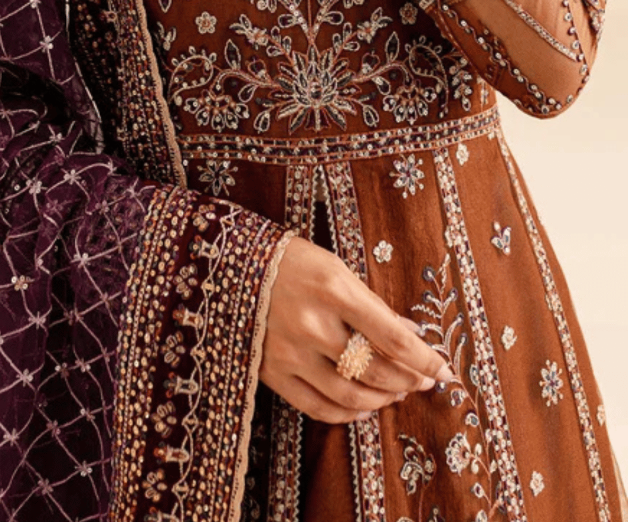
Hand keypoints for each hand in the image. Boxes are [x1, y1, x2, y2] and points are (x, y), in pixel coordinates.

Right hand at [260, 236, 452, 423]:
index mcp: (333, 290)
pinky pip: (318, 407)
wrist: (230, 266)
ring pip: (350, 394)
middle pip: (376, 369)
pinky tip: (362, 405)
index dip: (424, 359)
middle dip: (408, 380)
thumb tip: (411, 336)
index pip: (392, 336)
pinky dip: (347, 412)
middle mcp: (313, 324)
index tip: (445, 370)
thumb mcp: (335, 269)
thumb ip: (371, 305)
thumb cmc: (291, 262)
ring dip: (382, 398)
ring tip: (396, 393)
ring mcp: (291, 352)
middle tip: (423, 381)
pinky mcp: (273, 373)